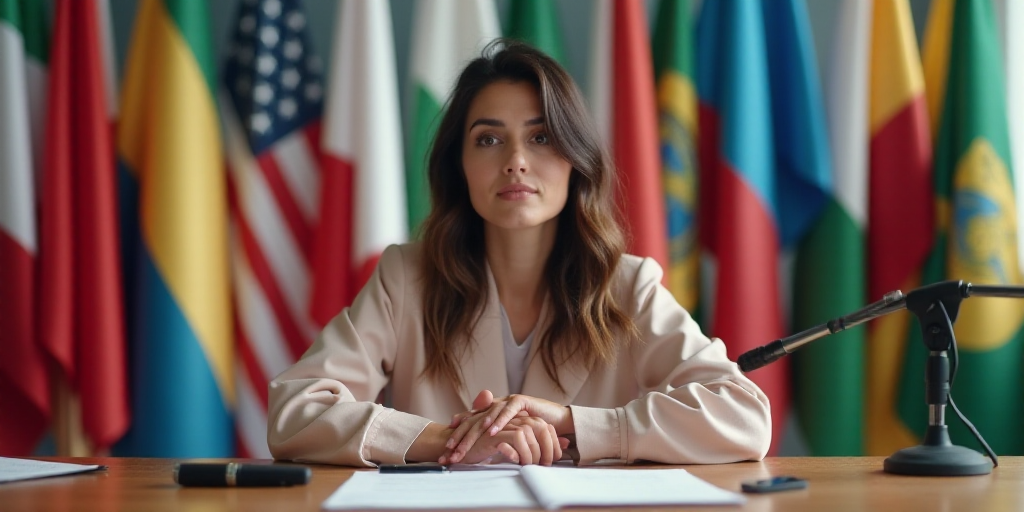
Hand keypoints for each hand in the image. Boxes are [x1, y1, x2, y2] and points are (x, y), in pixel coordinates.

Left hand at [445, 390, 573, 463]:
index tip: (446, 448)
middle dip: (461, 436)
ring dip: (476, 431)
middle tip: (450, 450)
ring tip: (465, 443)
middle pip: (475, 420)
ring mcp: (508, 402)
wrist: (556, 420)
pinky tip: (491, 431)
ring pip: (488, 416)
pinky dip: (500, 421)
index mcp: (492, 413)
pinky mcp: (522, 401)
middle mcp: (497, 405)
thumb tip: (481, 452)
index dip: (458, 434)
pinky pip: (508, 411)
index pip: (471, 422)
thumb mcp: (511, 438)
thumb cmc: (534, 430)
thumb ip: (496, 441)